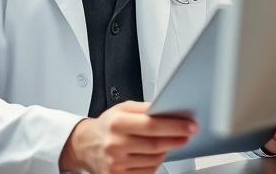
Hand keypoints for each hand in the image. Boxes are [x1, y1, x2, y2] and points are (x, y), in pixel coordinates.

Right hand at [60, 101, 197, 173]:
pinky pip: (147, 171)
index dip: (174, 126)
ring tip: (166, 142)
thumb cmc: (107, 125)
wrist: (85, 145)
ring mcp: (116, 163)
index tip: (190, 126)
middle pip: (155, 145)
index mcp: (117, 123)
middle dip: (176, 139)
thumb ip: (145, 108)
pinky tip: (152, 154)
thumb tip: (168, 109)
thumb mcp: (122, 108)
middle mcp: (115, 144)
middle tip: (187, 134)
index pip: (151, 125)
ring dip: (165, 151)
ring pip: (154, 160)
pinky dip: (155, 163)